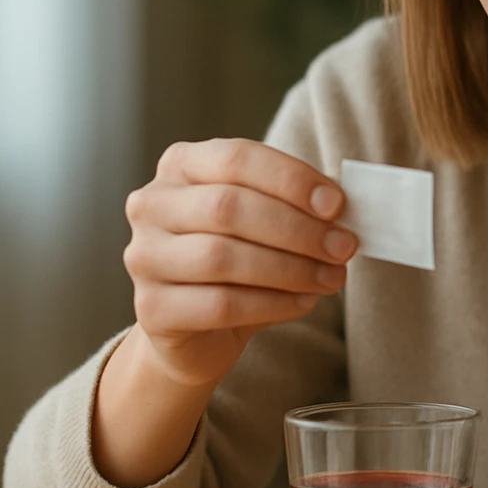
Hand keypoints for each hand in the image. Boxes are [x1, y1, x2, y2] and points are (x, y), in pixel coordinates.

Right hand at [120, 138, 355, 387]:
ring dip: (290, 268)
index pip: (236, 158)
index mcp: (182, 165)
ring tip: (331, 277)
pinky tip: (303, 301)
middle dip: (297, 229)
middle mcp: (152, 204)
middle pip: (229, 207)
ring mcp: (144, 256)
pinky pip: (219, 304)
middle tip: (343, 247)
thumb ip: (294, 205)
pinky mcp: (149, 308)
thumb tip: (340, 207)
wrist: (195, 329)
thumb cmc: (237, 259)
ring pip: (222, 257)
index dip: (291, 179)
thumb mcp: (263, 219)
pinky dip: (272, 304)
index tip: (337, 205)